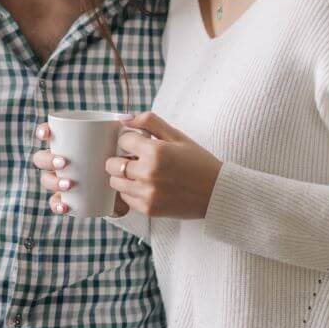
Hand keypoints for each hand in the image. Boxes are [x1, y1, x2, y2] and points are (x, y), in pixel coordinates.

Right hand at [32, 122, 129, 215]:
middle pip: (42, 158)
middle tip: (65, 162)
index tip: (48, 133)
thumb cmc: (122, 157)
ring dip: (53, 182)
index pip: (48, 134)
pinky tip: (65, 206)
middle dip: (48, 160)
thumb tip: (126, 117)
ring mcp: (61, 180)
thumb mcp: (126, 143)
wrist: (130, 185)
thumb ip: (129, 127)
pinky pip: (56, 203)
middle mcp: (59, 161)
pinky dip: (58, 205)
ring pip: (47, 180)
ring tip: (70, 184)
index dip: (42, 132)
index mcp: (68, 143)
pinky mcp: (69, 199)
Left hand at [105, 112, 221, 219]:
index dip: (130, 140)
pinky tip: (146, 186)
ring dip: (123, 176)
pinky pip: (125, 199)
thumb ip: (150, 122)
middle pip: (112, 164)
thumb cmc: (198, 162)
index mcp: (156, 152)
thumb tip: (124, 118)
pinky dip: (131, 192)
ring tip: (140, 173)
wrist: (216, 193)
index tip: (139, 144)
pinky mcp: (148, 209)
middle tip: (135, 159)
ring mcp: (147, 193)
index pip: (123, 140)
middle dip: (121, 158)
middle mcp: (148, 173)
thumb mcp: (177, 136)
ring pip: (115, 182)